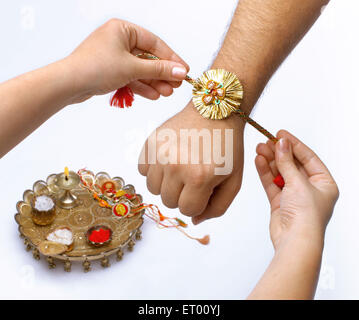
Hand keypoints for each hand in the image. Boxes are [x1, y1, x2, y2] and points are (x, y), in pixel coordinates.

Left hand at [66, 19, 188, 102]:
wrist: (69, 84)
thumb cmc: (95, 67)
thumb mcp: (132, 68)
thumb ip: (158, 70)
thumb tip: (180, 72)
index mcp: (123, 30)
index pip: (154, 43)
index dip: (171, 58)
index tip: (184, 71)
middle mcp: (118, 40)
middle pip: (148, 58)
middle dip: (163, 74)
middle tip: (176, 85)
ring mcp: (114, 56)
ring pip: (140, 70)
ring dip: (154, 82)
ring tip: (167, 93)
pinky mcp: (110, 71)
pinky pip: (131, 77)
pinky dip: (141, 86)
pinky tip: (153, 94)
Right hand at [138, 101, 244, 223]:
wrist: (214, 112)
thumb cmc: (227, 147)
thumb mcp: (233, 181)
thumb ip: (217, 208)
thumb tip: (194, 222)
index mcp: (199, 177)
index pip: (187, 210)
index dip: (198, 202)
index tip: (204, 188)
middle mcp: (175, 166)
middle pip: (168, 202)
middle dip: (182, 194)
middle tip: (193, 176)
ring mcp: (160, 153)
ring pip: (153, 189)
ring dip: (167, 184)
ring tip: (181, 168)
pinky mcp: (150, 143)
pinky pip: (142, 171)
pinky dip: (154, 170)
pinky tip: (168, 159)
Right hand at [255, 130, 338, 249]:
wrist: (295, 240)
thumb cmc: (306, 216)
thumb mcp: (298, 182)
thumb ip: (287, 162)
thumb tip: (281, 144)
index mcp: (324, 183)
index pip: (308, 158)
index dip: (294, 144)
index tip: (281, 134)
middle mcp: (310, 189)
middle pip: (292, 165)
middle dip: (279, 153)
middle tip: (266, 141)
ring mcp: (294, 196)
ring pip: (280, 173)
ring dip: (270, 161)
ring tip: (259, 148)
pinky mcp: (280, 203)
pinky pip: (272, 183)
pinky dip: (265, 172)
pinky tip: (259, 161)